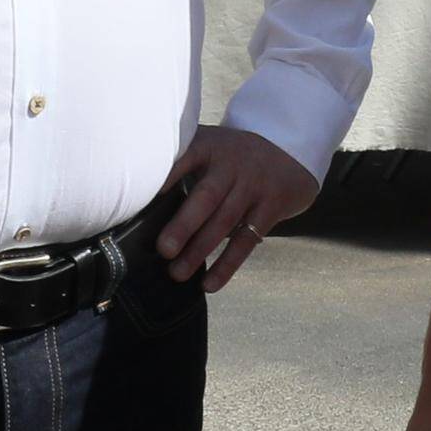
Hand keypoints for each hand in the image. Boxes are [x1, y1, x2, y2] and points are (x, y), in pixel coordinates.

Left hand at [156, 123, 318, 289]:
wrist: (291, 154)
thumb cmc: (233, 158)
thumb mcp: (210, 148)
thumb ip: (182, 165)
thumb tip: (139, 205)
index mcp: (210, 146)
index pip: (185, 157)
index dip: (167, 175)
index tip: (145, 196)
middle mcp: (232, 164)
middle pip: (207, 196)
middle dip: (185, 225)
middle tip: (164, 250)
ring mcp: (254, 186)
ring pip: (225, 222)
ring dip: (200, 250)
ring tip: (177, 273)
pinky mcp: (270, 208)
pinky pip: (246, 240)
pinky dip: (227, 264)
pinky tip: (209, 283)